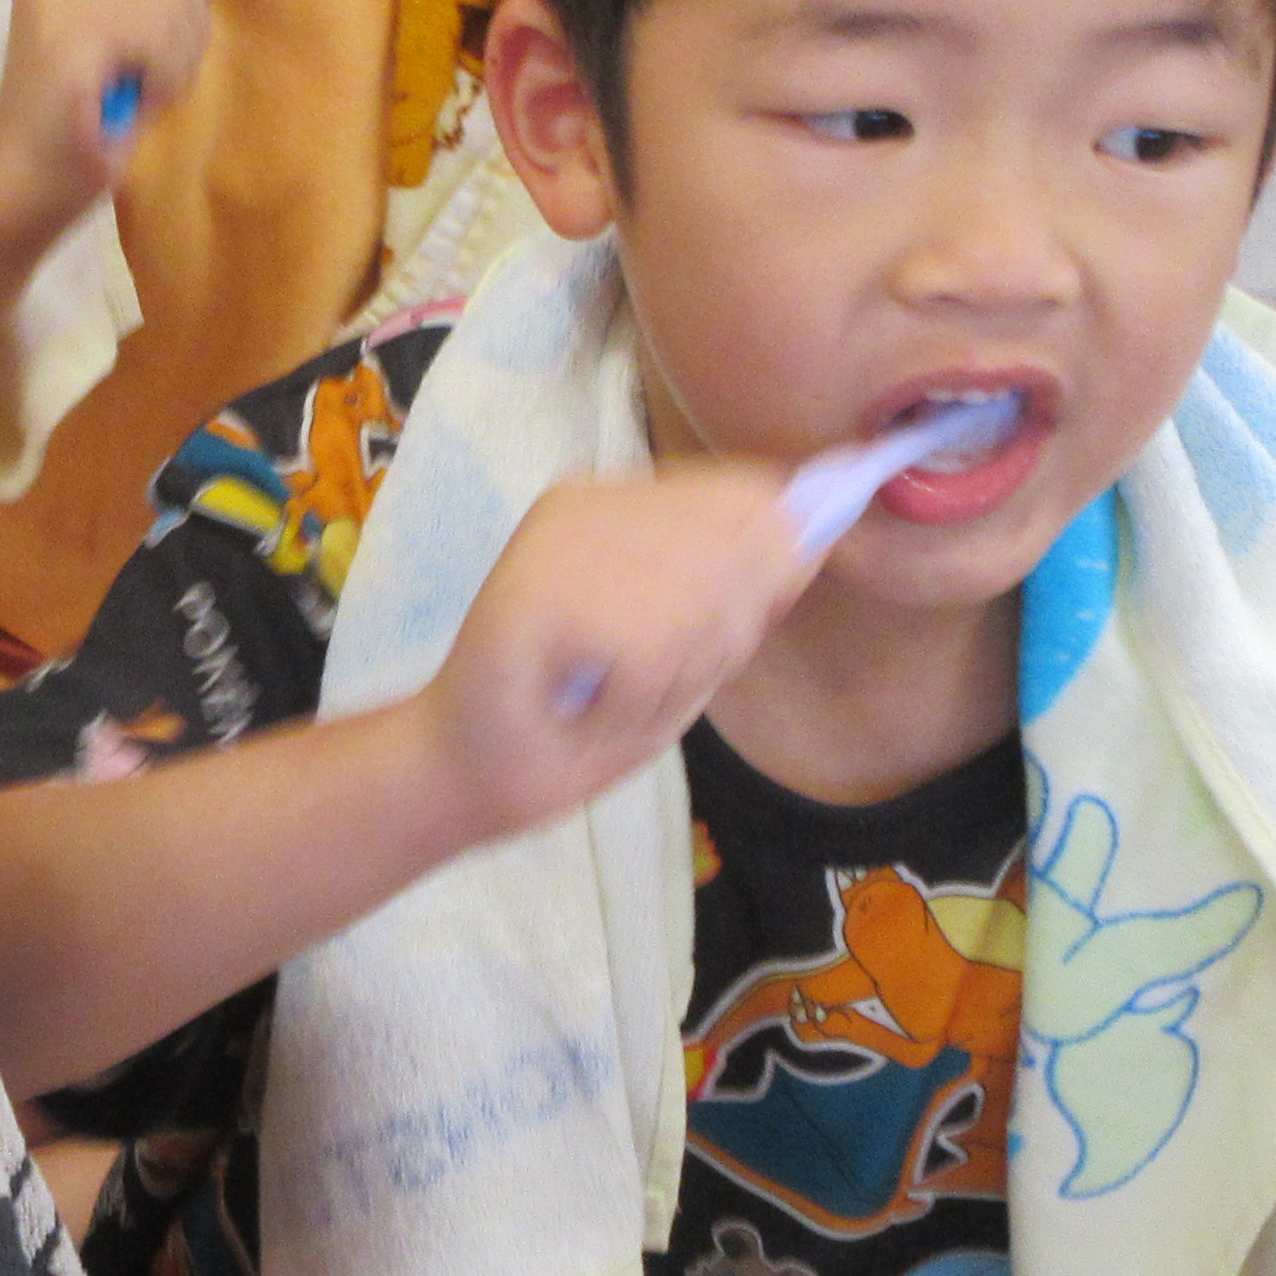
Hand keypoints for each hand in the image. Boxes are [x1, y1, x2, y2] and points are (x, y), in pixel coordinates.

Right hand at [0, 0, 217, 225]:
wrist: (21, 187)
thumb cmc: (79, 124)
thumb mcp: (121, 39)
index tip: (167, 32)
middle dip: (187, 17)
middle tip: (158, 71)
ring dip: (177, 56)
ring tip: (143, 90)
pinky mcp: (67, 38)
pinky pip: (156, 34)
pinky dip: (165, 77)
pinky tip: (136, 101)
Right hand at [417, 462, 817, 844]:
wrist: (460, 779)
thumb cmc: (577, 723)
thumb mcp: (687, 657)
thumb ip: (746, 595)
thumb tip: (815, 532)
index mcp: (627, 505)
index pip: (749, 497)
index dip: (769, 571)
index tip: (721, 639)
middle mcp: (590, 501)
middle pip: (736, 545)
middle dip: (720, 637)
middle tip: (647, 683)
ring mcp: (553, 537)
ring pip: (698, 599)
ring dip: (672, 676)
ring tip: (613, 695)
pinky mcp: (529, 588)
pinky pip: (645, 647)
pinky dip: (631, 700)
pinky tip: (585, 707)